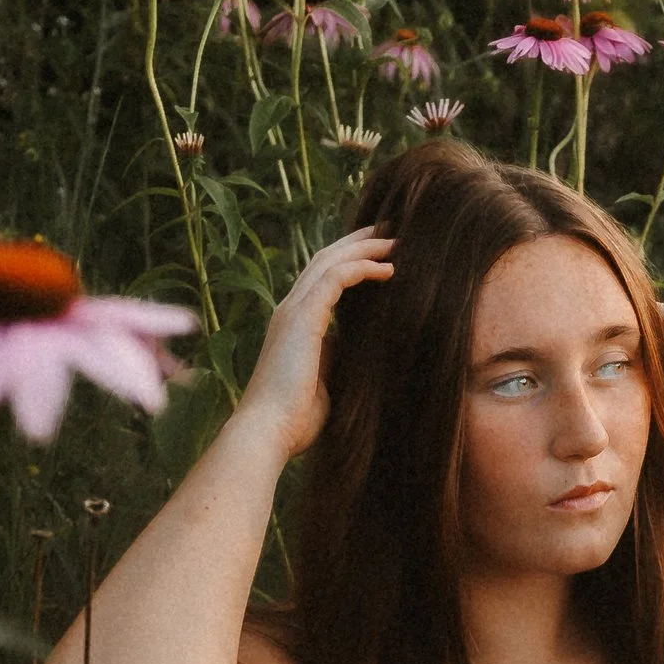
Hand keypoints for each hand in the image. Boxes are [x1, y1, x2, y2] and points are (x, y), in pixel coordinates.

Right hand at [236, 227, 396, 457]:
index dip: (349, 262)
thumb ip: (337, 361)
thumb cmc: (295, 421)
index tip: (380, 255)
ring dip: (364, 247)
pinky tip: (388, 268)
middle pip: (325, 259)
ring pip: (330, 261)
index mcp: (293, 325)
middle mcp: (289, 310)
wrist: (268, 432)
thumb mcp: (325, 383)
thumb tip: (361, 352)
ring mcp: (292, 311)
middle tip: (390, 230)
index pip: (322, 279)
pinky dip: (362, 267)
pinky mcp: (302, 318)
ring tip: (395, 239)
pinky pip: (336, 278)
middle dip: (358, 242)